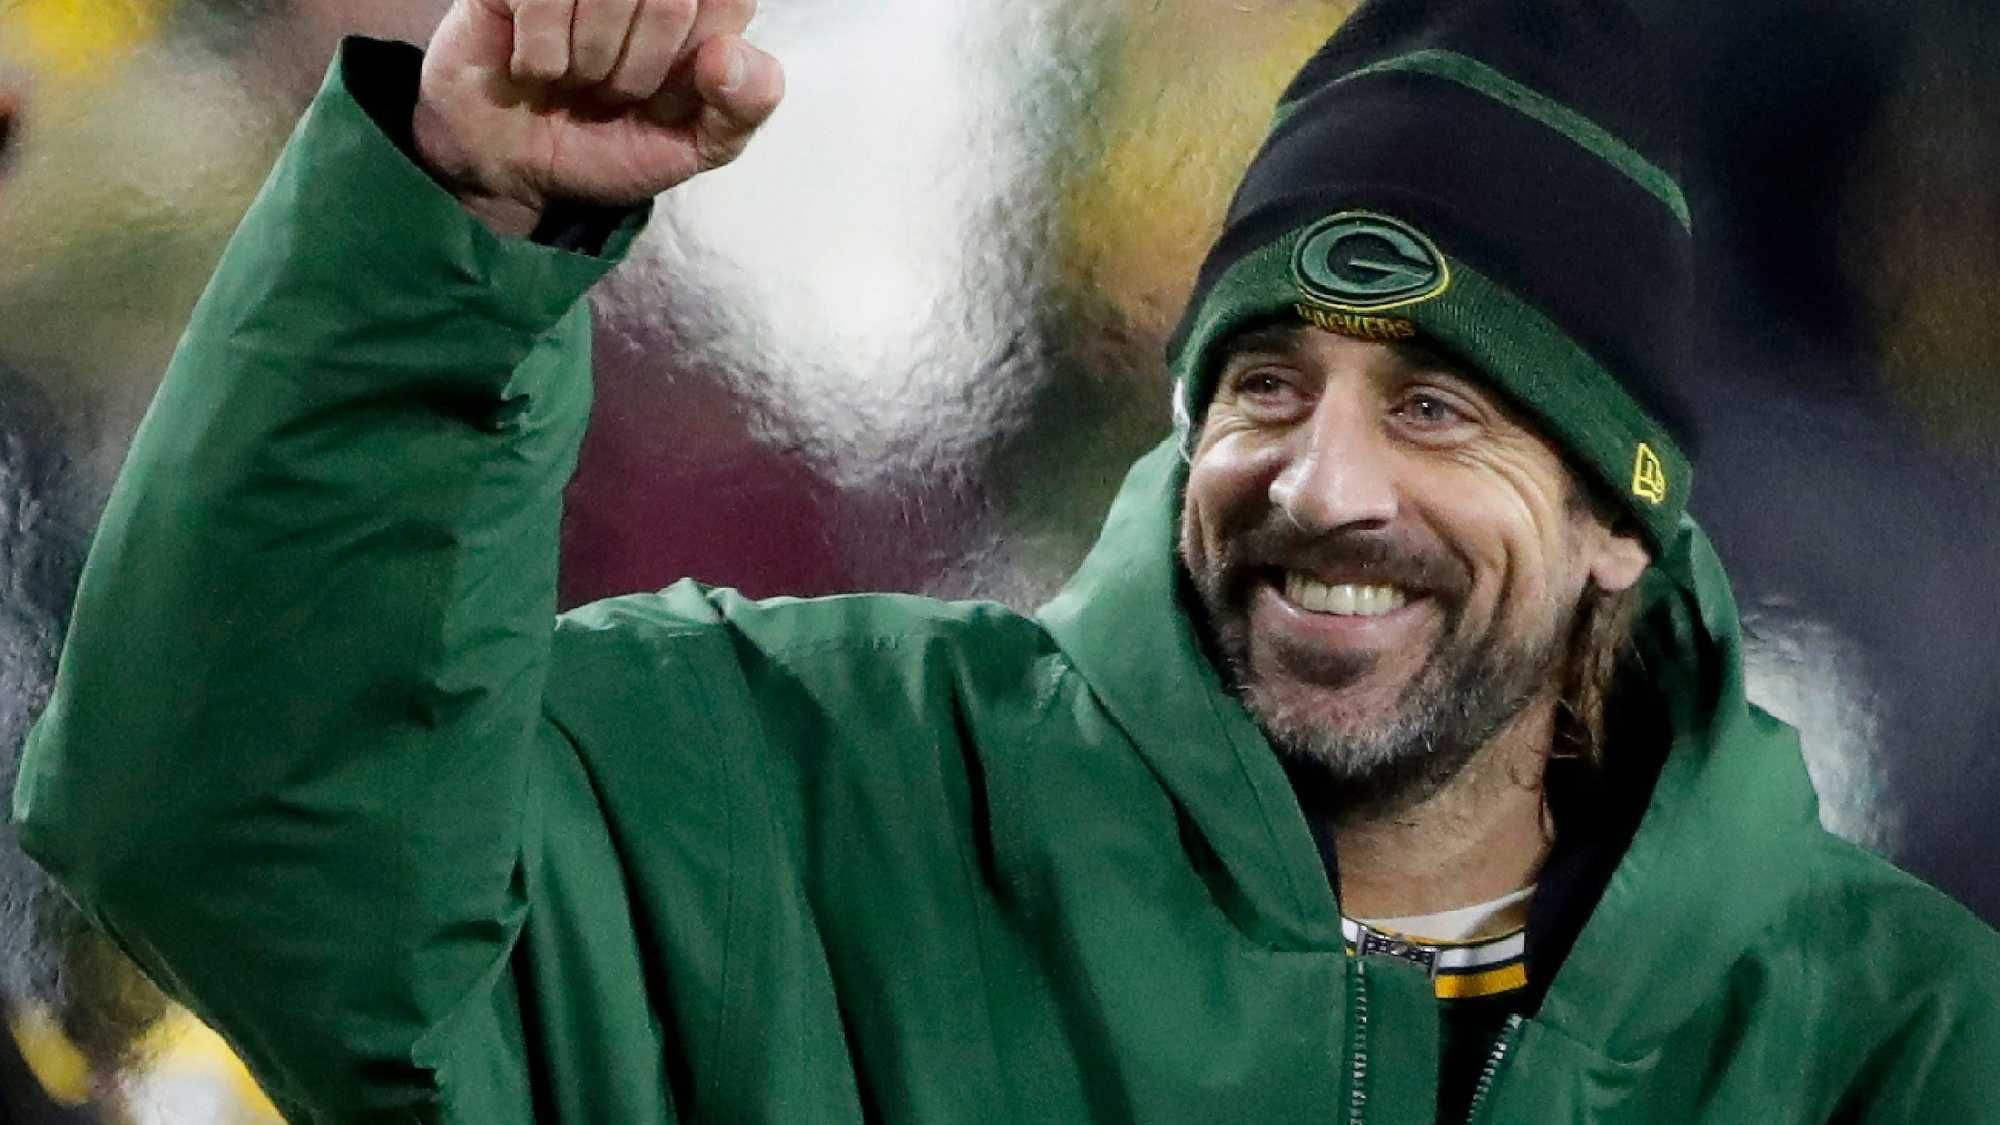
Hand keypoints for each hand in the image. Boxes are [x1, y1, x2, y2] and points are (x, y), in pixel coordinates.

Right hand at [413, 0, 784, 236]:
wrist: (512, 168)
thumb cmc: (608, 145)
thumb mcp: (693, 146)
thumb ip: (745, 105)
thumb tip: (727, 52)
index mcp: (704, 6)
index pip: (731, 2)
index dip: (696, 65)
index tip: (668, 98)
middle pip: (672, 0)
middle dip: (640, 73)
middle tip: (613, 94)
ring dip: (590, 64)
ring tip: (576, 79)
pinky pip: (544, 2)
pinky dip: (541, 59)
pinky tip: (535, 69)